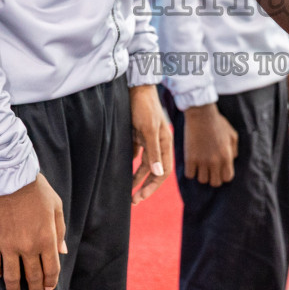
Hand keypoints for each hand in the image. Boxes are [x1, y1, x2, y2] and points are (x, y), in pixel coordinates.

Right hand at [0, 173, 65, 289]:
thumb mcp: (56, 207)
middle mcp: (29, 247)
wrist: (10, 179)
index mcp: (47, 239)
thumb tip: (63, 251)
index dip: (50, 281)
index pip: (51, 269)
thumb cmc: (36, 190)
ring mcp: (9, 246)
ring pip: (12, 276)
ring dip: (14, 288)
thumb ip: (60, 231)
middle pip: (33, 276)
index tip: (48, 288)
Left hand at [130, 83, 173, 203]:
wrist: (136, 88)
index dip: (153, 186)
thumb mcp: (149, 129)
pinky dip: (130, 166)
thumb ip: (154, 152)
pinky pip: (136, 156)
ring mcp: (148, 140)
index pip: (163, 171)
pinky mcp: (138, 136)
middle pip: (154, 171)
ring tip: (127, 191)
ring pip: (144, 165)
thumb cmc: (144, 107)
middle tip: (133, 201)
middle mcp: (159, 144)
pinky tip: (122, 173)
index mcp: (165, 143)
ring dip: (137, 179)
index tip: (140, 197)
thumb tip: (158, 173)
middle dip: (145, 187)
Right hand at [182, 102, 238, 185]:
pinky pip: (189, 175)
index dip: (224, 175)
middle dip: (213, 177)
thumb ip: (234, 149)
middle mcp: (215, 161)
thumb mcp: (232, 134)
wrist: (201, 114)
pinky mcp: (190, 158)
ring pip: (202, 180)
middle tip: (210, 169)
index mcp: (226, 156)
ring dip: (201, 174)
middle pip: (215, 182)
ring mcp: (202, 161)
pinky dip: (191, 171)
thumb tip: (232, 160)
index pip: (227, 178)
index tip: (220, 169)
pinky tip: (192, 163)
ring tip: (200, 166)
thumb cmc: (218, 123)